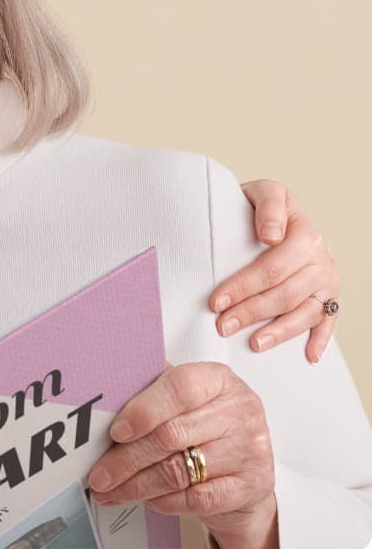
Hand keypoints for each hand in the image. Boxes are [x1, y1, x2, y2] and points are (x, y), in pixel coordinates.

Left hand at [88, 364, 277, 548]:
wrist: (248, 471)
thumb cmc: (205, 427)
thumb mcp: (185, 401)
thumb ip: (152, 393)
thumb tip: (105, 395)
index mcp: (218, 380)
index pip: (179, 388)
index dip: (143, 411)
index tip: (114, 432)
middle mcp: (239, 412)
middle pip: (171, 436)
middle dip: (126, 459)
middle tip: (98, 475)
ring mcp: (249, 450)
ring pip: (178, 471)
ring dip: (136, 485)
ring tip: (110, 491)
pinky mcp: (250, 487)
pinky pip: (195, 499)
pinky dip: (163, 501)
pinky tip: (146, 500)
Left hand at [211, 179, 338, 361]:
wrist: (272, 210)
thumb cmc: (257, 205)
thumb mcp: (260, 192)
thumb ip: (267, 205)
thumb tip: (271, 234)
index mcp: (304, 232)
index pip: (273, 267)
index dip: (243, 285)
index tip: (216, 300)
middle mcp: (320, 257)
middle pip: (285, 293)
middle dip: (251, 312)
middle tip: (221, 325)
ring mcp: (327, 279)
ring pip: (305, 312)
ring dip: (279, 331)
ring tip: (253, 343)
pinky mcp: (330, 295)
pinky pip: (328, 321)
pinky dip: (320, 339)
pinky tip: (308, 356)